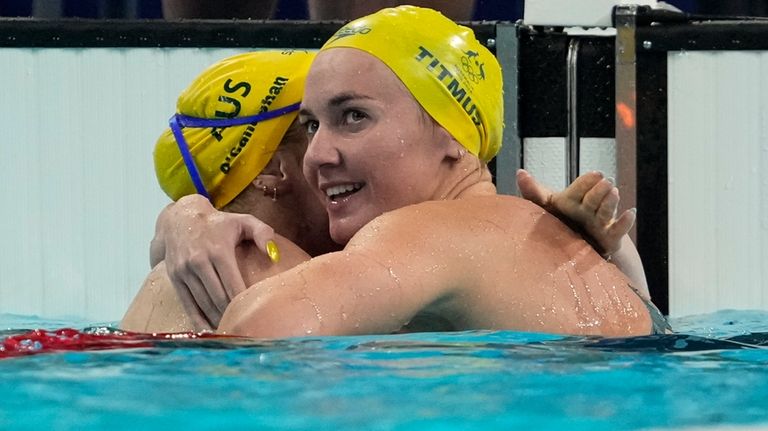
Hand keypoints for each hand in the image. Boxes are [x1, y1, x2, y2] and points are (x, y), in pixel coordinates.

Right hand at [152, 194, 277, 326]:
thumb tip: (274, 255)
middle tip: (246, 329)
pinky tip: (209, 331)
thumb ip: (263, 233)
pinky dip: (197, 320)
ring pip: (203, 303)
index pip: (233, 284)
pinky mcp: (174, 278)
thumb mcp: (243, 221)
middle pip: (218, 298)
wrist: (180, 218)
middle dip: (232, 315)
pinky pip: (187, 304)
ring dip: (217, 320)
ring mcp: (184, 271)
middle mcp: (199, 262)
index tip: (255, 316)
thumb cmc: (219, 223)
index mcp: (218, 250)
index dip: (243, 303)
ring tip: (232, 332)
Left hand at [516, 169, 634, 256]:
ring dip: (610, 202)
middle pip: (594, 197)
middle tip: (605, 182)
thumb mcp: (543, 208)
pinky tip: (629, 213)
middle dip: (599, 189)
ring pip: (606, 210)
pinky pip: (618, 230)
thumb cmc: (555, 223)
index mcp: (572, 199)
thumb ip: (533, 192)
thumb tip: (520, 172)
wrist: (569, 250)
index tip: (595, 174)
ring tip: (614, 192)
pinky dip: (624, 222)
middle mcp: (588, 209)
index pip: (580, 187)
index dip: (587, 181)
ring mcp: (599, 222)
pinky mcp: (609, 239)